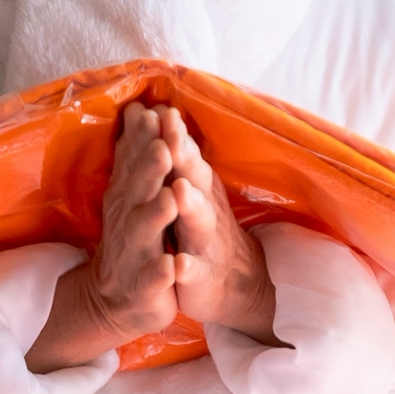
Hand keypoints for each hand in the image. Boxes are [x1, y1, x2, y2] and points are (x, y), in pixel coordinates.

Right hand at [25, 104, 178, 370]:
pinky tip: (171, 266)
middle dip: (150, 169)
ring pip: (145, 232)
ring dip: (156, 214)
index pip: (134, 162)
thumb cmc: (132, 239)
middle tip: (162, 145)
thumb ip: (134, 154)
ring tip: (171, 197)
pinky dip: (162, 273)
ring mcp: (135, 254)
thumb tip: (136, 108)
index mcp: (130, 197)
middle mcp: (129, 221)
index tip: (153, 111)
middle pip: (139, 191)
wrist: (114, 302)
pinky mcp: (146, 287)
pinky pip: (154, 280)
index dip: (142, 139)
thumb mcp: (131, 194)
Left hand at [154, 107, 280, 343]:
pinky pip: (195, 272)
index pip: (185, 154)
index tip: (160, 109)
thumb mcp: (190, 187)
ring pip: (199, 221)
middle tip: (170, 137)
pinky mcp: (202, 277)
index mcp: (198, 186)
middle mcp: (206, 208)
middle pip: (196, 178)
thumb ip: (176, 153)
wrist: (234, 284)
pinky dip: (187, 268)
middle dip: (184, 157)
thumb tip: (160, 110)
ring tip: (179, 190)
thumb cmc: (202, 229)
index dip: (174, 133)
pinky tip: (179, 264)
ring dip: (191, 205)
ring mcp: (206, 243)